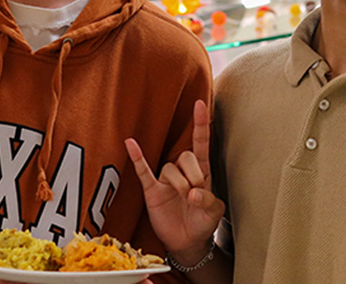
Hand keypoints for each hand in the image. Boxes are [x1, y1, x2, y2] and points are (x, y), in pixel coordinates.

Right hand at [125, 100, 223, 263]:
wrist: (186, 242)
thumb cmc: (202, 222)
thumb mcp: (214, 213)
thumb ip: (208, 200)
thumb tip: (192, 194)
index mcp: (201, 171)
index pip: (201, 143)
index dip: (200, 124)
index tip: (200, 104)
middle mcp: (182, 171)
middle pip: (186, 156)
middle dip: (193, 174)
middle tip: (195, 192)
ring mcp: (166, 180)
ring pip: (170, 168)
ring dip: (179, 183)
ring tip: (183, 198)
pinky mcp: (152, 190)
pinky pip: (143, 171)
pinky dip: (137, 158)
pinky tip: (131, 144)